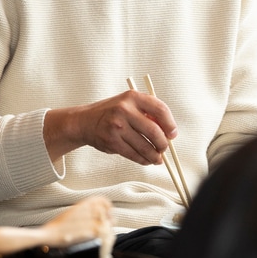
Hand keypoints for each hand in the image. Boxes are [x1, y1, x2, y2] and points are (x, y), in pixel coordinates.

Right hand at [43, 90, 177, 164]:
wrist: (84, 121)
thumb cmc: (111, 112)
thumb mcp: (128, 103)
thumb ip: (147, 112)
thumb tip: (168, 131)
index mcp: (133, 97)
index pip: (160, 109)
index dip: (170, 124)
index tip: (173, 133)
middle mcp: (124, 110)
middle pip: (154, 130)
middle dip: (163, 143)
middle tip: (165, 148)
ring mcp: (117, 126)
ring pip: (144, 146)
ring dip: (154, 155)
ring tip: (158, 158)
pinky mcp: (112, 141)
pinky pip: (133, 154)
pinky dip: (143, 160)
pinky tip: (146, 160)